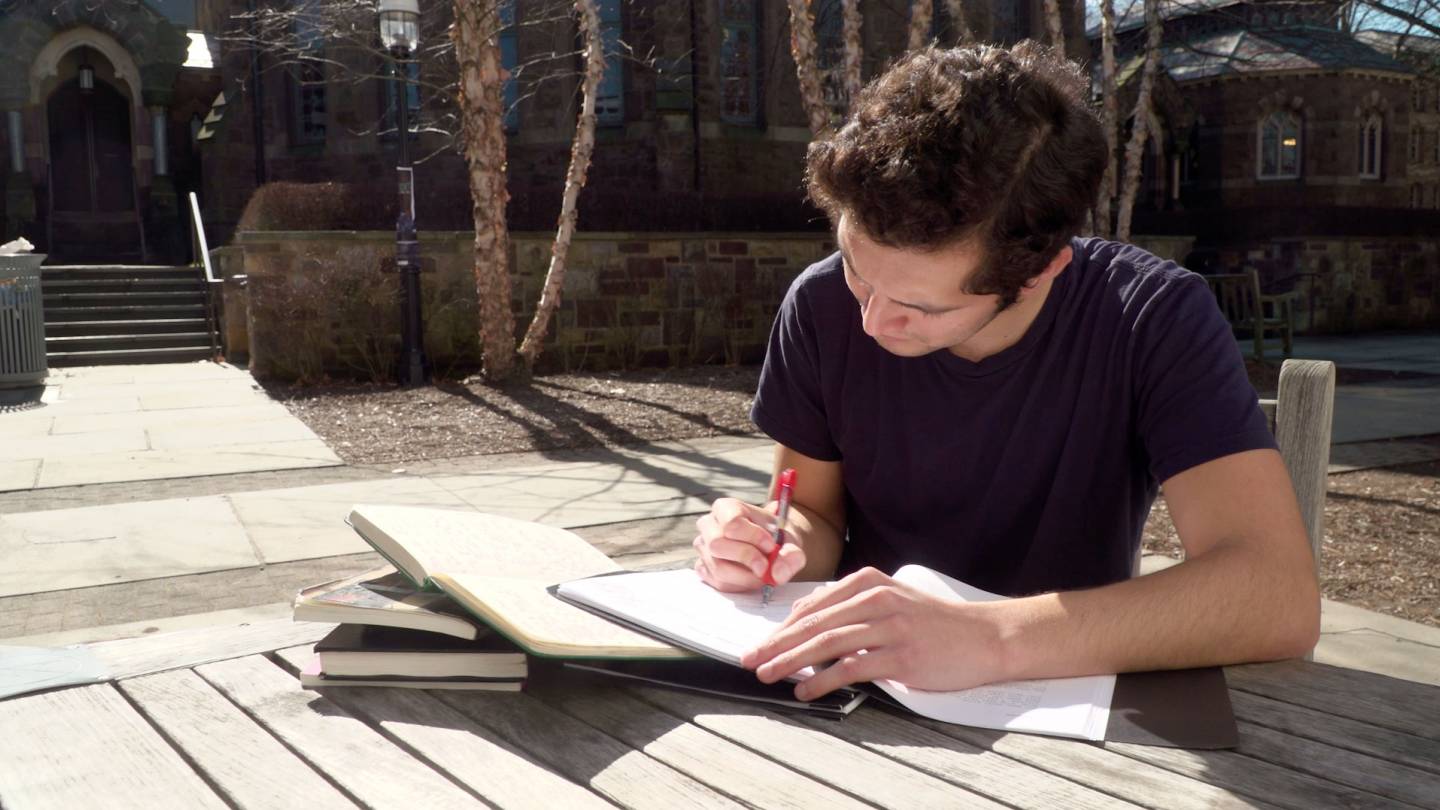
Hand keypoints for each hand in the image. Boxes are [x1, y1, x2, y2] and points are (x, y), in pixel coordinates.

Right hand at [693, 497, 806, 592]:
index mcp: (726, 508)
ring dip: (745, 576)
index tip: (771, 546)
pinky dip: (739, 585)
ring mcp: (703, 548)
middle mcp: (708, 525)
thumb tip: (777, 573)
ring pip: (718, 567)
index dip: (753, 536)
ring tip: (763, 574)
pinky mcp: (704, 568)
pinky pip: (717, 582)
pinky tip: (751, 579)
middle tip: (766, 566)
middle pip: (718, 544)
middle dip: (746, 558)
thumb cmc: (777, 538)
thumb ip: (791, 553)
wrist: (772, 547)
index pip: (732, 522)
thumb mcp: (790, 540)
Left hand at [739, 567, 1007, 698]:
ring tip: (769, 674)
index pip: (814, 607)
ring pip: (828, 643)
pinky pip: (853, 667)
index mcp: (869, 582)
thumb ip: (849, 605)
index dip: (782, 627)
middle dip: (777, 643)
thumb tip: (805, 615)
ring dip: (792, 661)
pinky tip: (806, 691)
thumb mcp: (891, 599)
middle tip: (750, 659)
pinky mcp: (902, 654)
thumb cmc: (934, 623)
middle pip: (815, 623)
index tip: (759, 644)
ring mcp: (890, 626)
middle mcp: (877, 599)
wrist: (985, 637)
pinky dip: (825, 680)